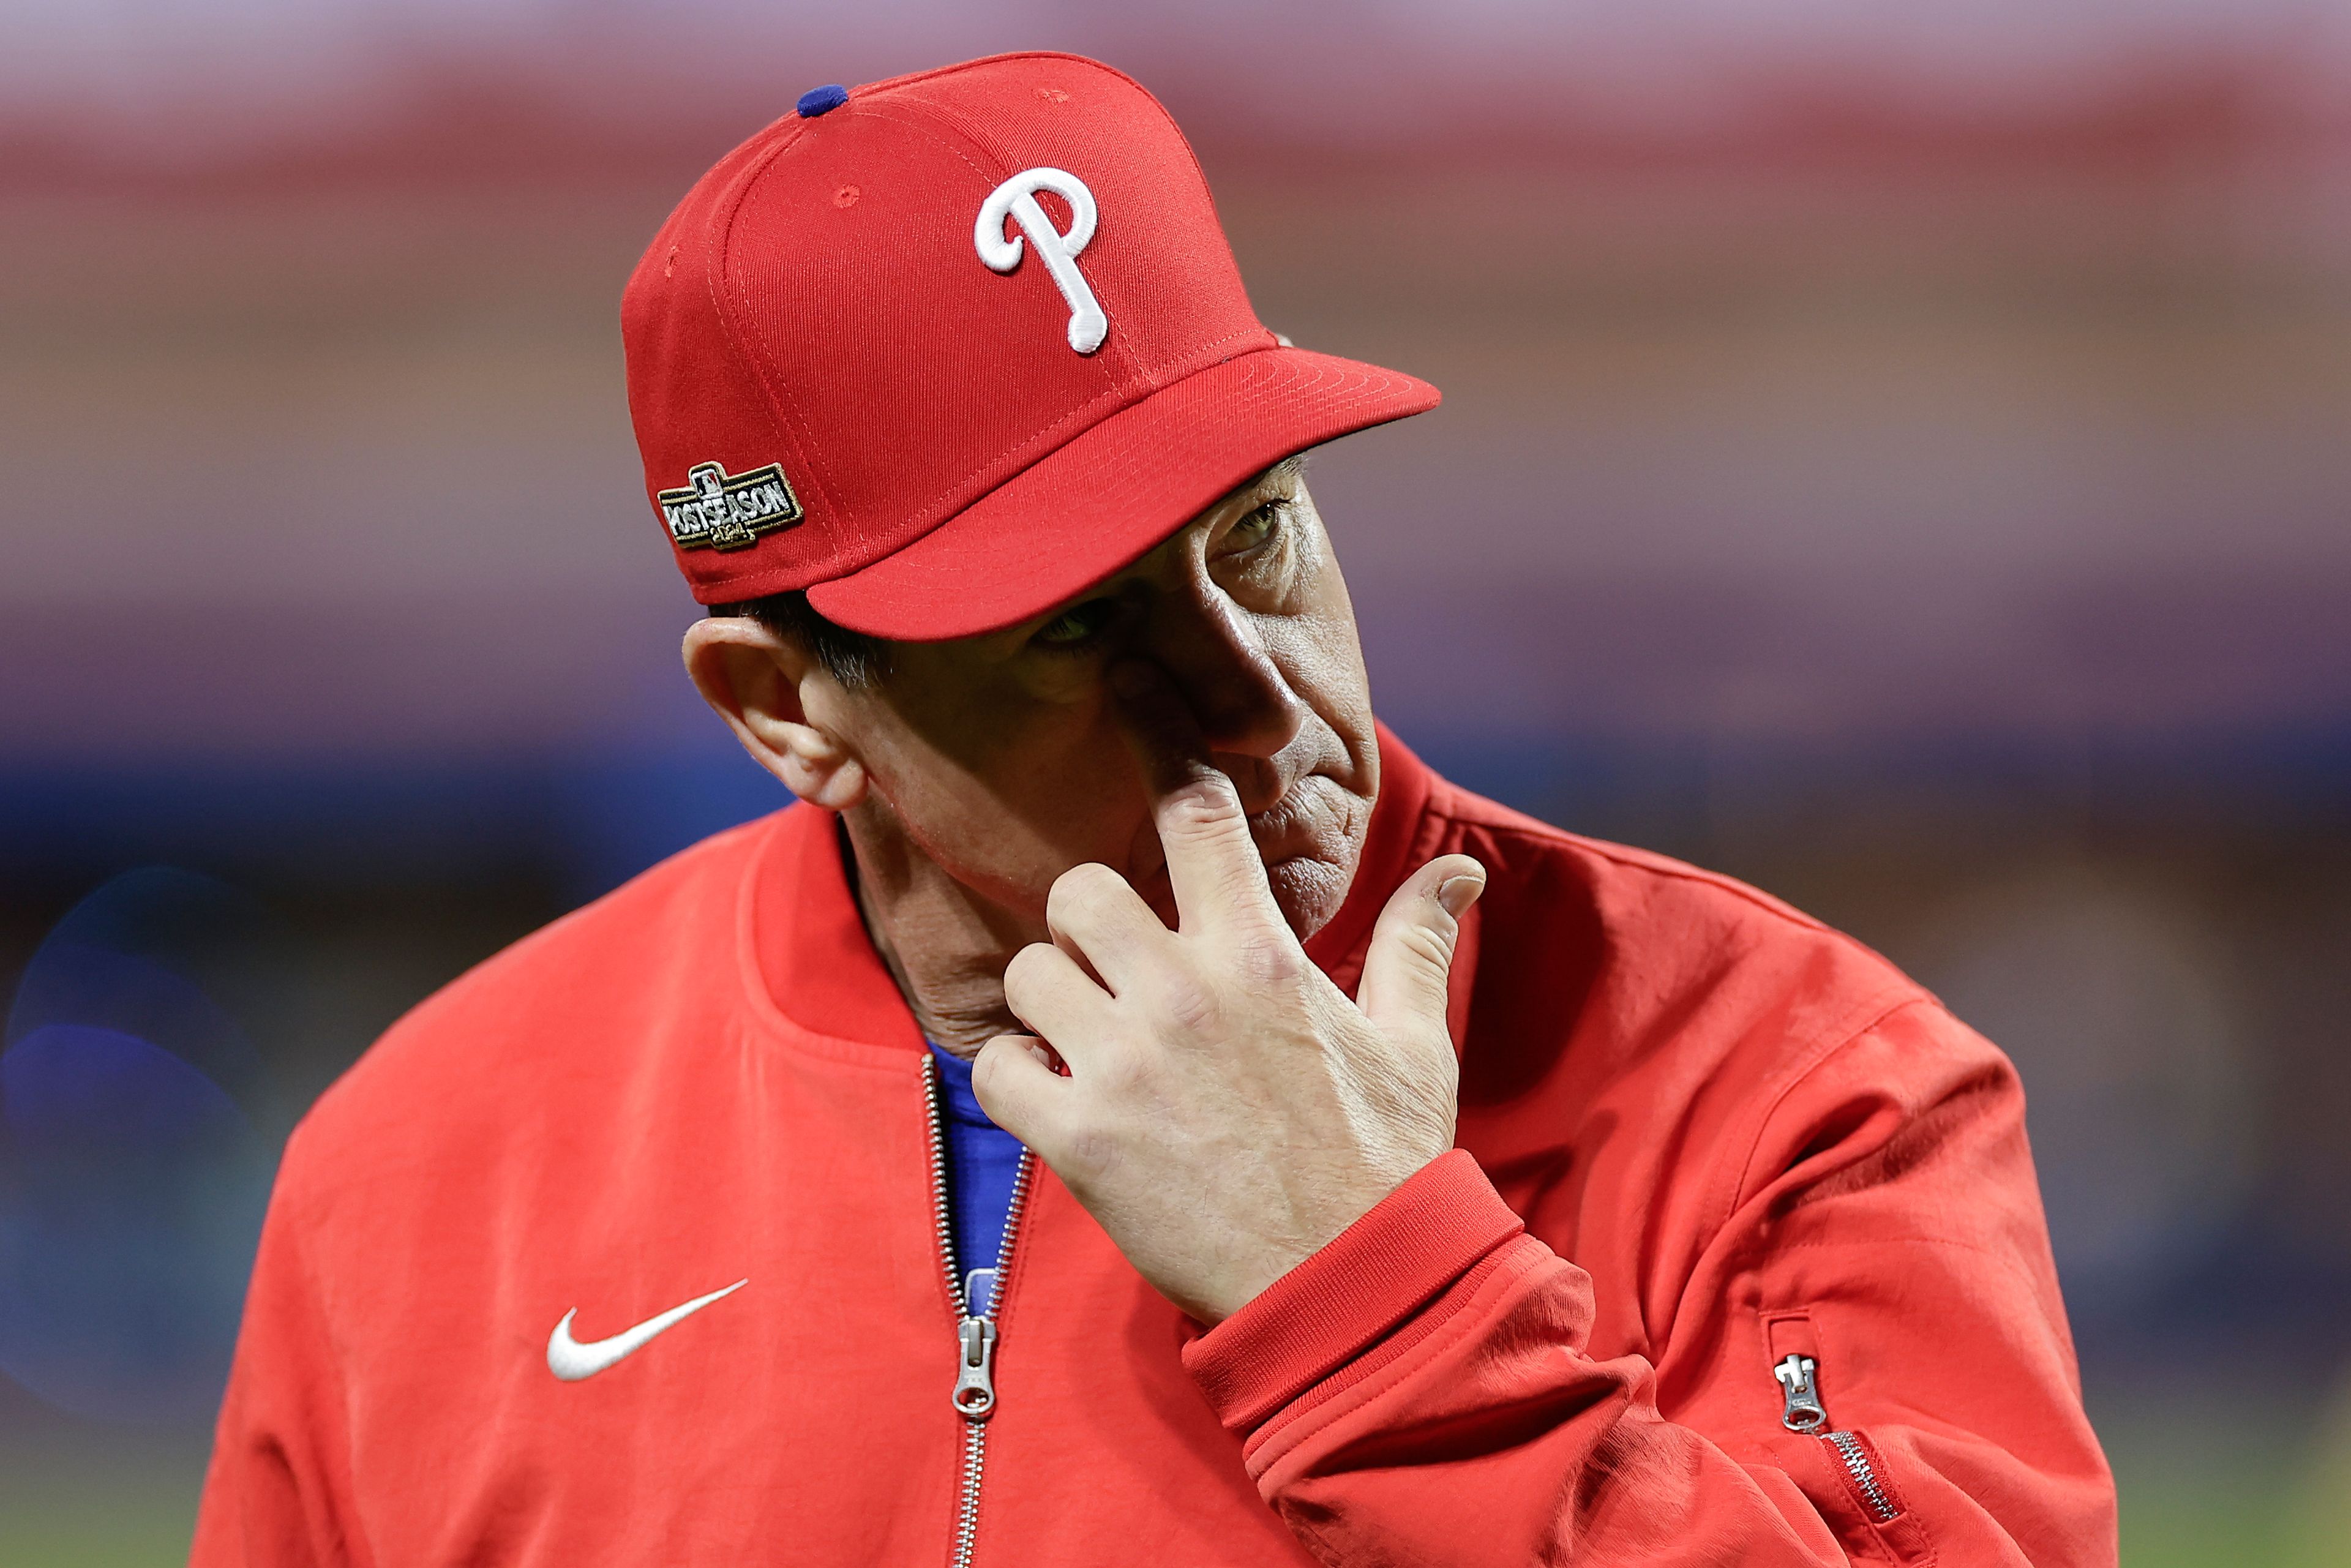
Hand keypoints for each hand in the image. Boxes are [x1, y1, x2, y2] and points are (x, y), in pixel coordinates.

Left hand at [970, 665, 1485, 1324]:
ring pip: (1030, 972)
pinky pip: (997, 1068)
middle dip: (1090, 917)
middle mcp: (1182, 993)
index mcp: (1260, 956)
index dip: (1160, 746)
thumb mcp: (1412, 1043)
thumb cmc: (1383, 1161)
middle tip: (1115, 961)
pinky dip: (1014, 1076)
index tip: (1128, 694)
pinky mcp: (1079, 1140)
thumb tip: (1459, 873)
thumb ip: (1415, 944)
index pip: (1195, 813)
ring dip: (1051, 999)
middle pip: (1080, 888)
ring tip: (1087, 1036)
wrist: (1352, 1286)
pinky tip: (1053, 1094)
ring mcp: (1123, 1066)